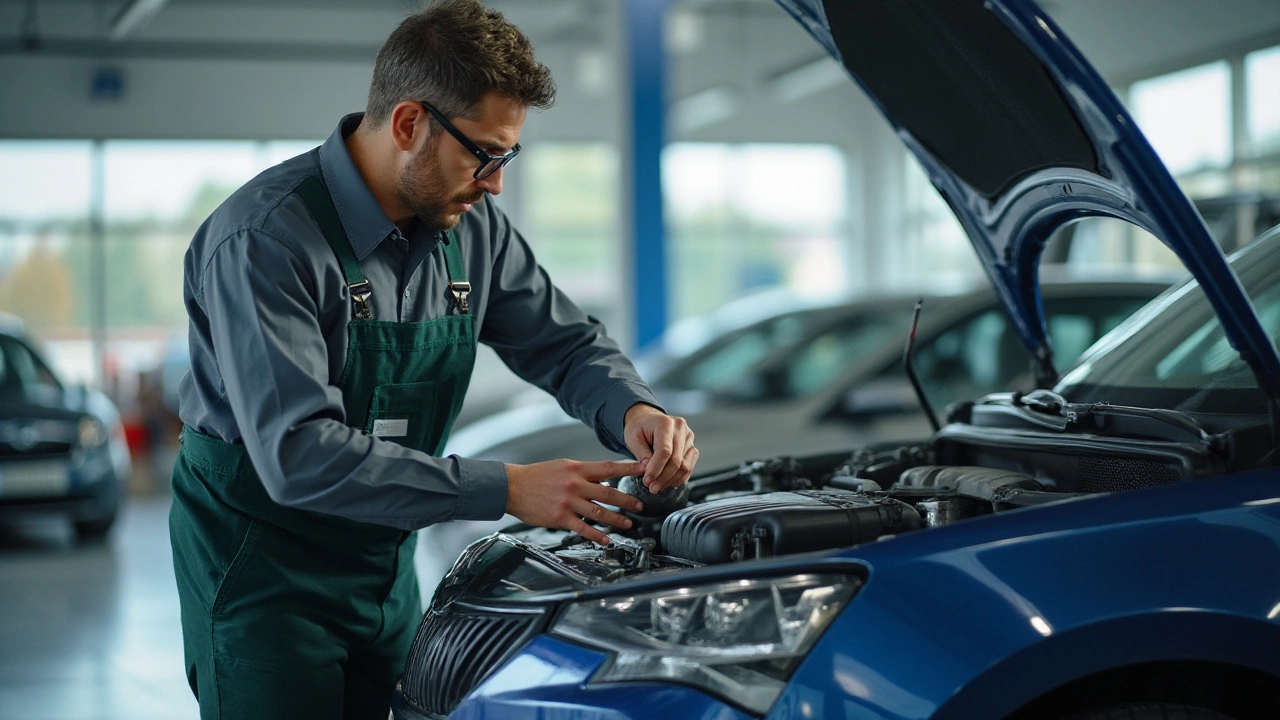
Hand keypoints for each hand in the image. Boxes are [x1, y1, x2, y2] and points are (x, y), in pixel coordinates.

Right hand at [504, 459, 644, 545]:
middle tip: (640, 505)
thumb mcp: (562, 466)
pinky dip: (597, 535)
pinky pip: (583, 528)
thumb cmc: (537, 475)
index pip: (608, 468)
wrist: (512, 486)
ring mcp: (568, 502)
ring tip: (628, 524)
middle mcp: (575, 484)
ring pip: (599, 512)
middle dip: (627, 500)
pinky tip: (606, 539)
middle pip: (608, 492)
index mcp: (577, 468)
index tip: (644, 469)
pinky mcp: (560, 517)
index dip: (628, 469)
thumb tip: (604, 478)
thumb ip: (583, 472)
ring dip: (617, 519)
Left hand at [623, 403, 697, 492]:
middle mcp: (680, 427)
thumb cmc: (639, 428)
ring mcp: (688, 436)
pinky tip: (668, 482)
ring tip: (658, 486)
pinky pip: (689, 465)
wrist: (647, 420)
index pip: (665, 451)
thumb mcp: (633, 438)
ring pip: (685, 465)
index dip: (656, 469)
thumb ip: (642, 454)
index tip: (647, 481)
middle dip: (663, 477)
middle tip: (652, 488)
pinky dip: (679, 477)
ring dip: (671, 479)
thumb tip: (648, 470)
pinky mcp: (691, 445)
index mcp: (665, 422)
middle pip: (677, 459)